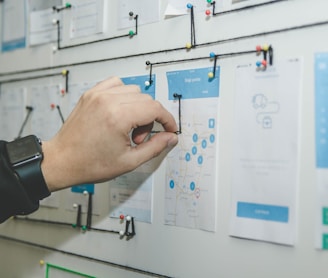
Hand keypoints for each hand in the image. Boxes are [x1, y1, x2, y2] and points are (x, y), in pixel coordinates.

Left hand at [41, 77, 177, 191]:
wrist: (62, 161)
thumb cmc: (89, 163)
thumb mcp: (129, 161)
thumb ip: (155, 147)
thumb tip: (170, 137)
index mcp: (118, 117)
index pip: (155, 108)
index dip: (167, 120)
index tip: (169, 129)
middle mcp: (107, 101)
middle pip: (146, 99)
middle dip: (151, 119)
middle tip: (139, 138)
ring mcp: (97, 95)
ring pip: (134, 91)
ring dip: (138, 107)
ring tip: (127, 127)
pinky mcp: (91, 94)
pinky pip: (116, 84)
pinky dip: (124, 95)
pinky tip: (120, 111)